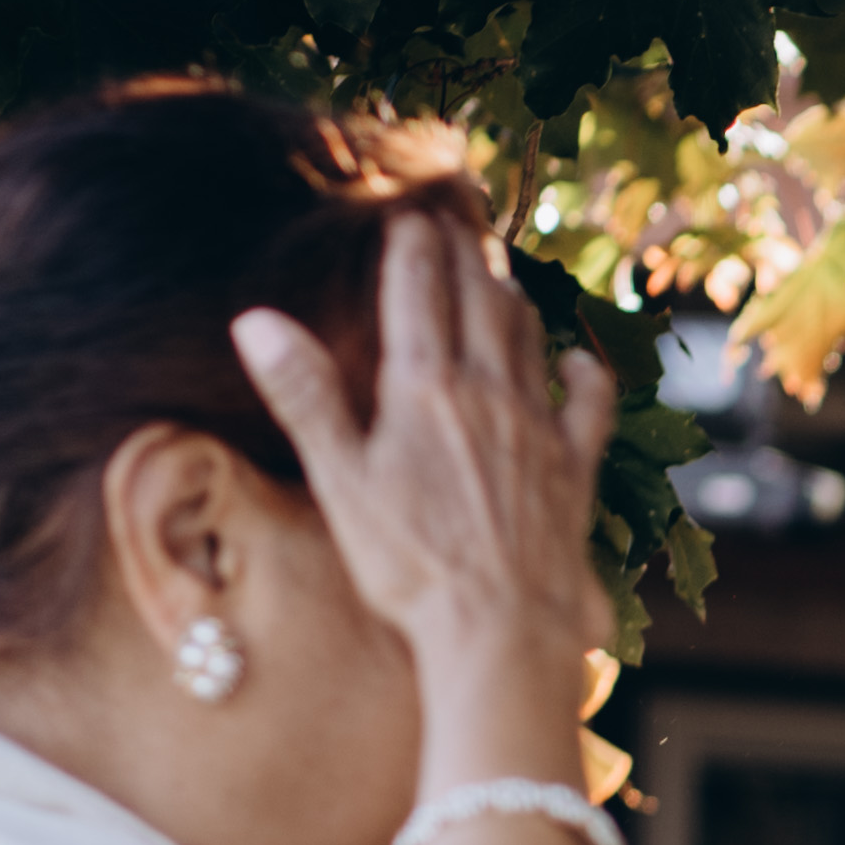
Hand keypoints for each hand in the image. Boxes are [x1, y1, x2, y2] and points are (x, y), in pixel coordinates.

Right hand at [231, 212, 618, 779]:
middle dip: (465, 255)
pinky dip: (583, 374)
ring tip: (501, 277)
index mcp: (424, 388)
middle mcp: (488, 394)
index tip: (408, 214)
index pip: (418, 290)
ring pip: (529, 340)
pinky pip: (588, 405)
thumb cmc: (409, 564)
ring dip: (512, 300)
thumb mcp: (339, 480)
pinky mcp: (574, 470)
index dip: (412, 246)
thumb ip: (304, 396)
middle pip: (478, 301)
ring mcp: (538, 429)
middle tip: (457, 225)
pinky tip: (579, 362)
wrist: (498, 630)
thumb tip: (256, 321)